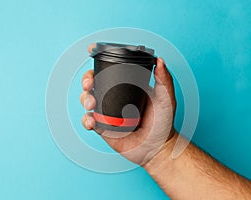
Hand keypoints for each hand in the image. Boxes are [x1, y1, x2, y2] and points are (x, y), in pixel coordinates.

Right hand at [80, 44, 176, 164]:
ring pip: (87, 100)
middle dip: (86, 80)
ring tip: (91, 104)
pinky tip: (92, 122)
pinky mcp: (103, 128)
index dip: (98, 63)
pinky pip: (89, 121)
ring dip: (84, 99)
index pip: (109, 71)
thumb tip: (160, 60)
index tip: (90, 51)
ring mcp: (107, 113)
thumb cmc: (164, 123)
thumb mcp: (166, 99)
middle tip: (89, 84)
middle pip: (93, 83)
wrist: (158, 148)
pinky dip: (86, 120)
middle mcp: (114, 98)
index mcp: (126, 87)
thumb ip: (164, 80)